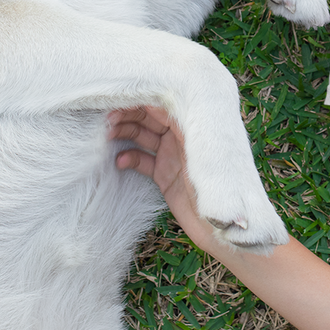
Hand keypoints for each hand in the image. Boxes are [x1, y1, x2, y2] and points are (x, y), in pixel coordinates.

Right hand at [107, 106, 215, 249]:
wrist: (221, 229)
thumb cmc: (220, 187)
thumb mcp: (201, 152)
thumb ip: (180, 128)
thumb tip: (155, 103)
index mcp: (196, 124)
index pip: (164, 103)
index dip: (142, 100)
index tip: (120, 99)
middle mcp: (183, 136)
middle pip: (151, 117)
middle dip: (128, 115)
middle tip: (108, 120)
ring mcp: (173, 156)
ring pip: (143, 136)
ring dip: (125, 133)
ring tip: (108, 135)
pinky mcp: (165, 176)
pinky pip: (142, 161)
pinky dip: (130, 158)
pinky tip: (120, 161)